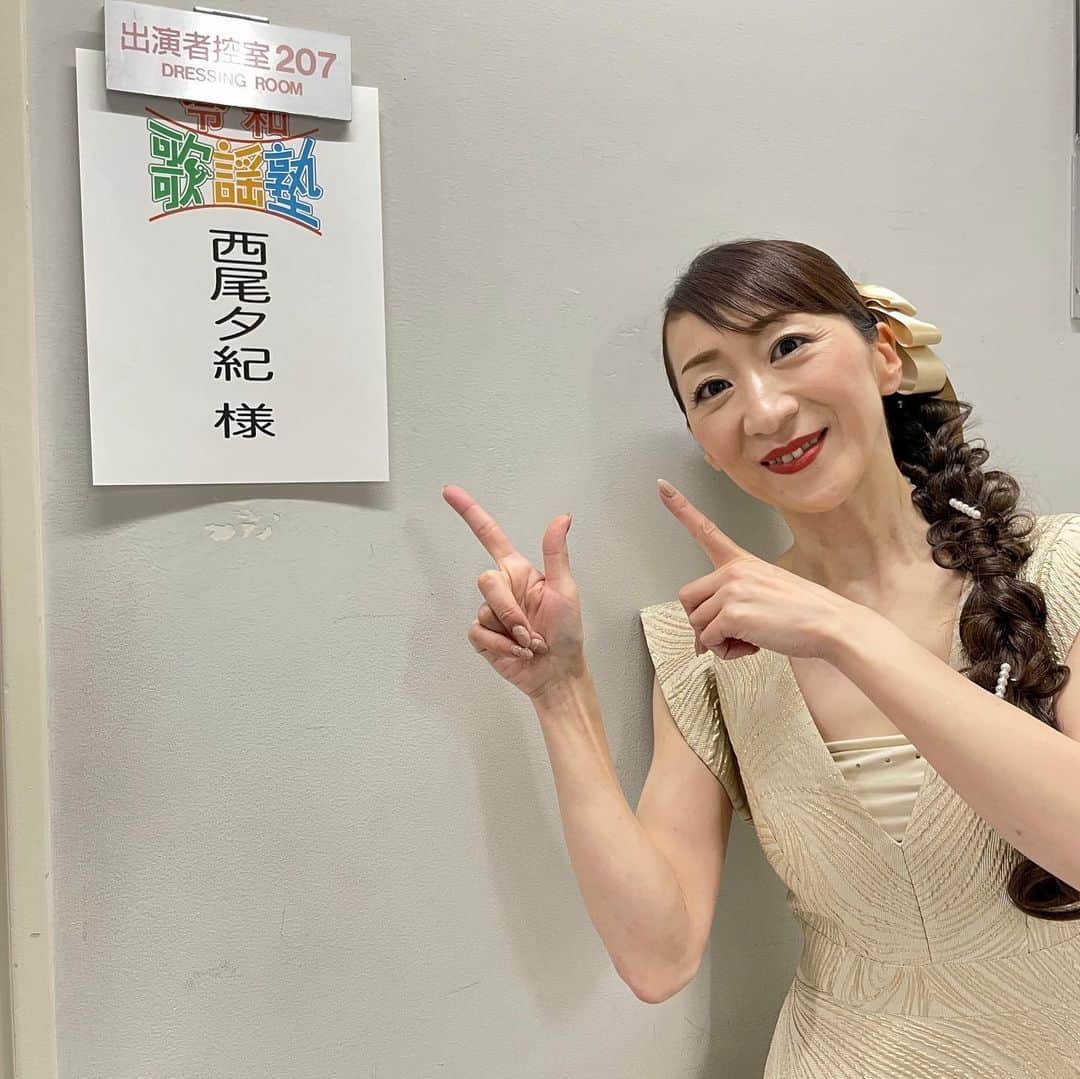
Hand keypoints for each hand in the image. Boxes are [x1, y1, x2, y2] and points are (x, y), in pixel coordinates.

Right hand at [442, 485, 586, 699]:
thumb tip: (562, 517)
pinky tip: (515, 652)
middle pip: (486, 581)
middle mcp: (503, 588)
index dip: (469, 512)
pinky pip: (478, 633)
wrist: (557, 672)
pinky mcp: (483, 636)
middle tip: (530, 630)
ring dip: (510, 632)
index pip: (489, 535)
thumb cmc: (567, 631)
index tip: (449, 492)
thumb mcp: (565, 589)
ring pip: (484, 611)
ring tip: (528, 643)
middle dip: (508, 608)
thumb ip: (556, 554)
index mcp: (519, 571)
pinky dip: (499, 646)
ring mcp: (491, 613)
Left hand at [657, 479, 856, 661]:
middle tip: (726, 634)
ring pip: (696, 623)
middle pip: (688, 598)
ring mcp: (731, 591)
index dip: (680, 508)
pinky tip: (751, 646)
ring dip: (716, 641)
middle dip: (701, 621)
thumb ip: (735, 602)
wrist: (831, 624)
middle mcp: (733, 572)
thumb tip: (707, 636)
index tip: (662, 487)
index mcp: (741, 562)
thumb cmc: (805, 612)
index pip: (705, 530)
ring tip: (747, 640)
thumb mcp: (769, 590)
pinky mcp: (732, 615)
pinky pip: (709, 640)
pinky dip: (725, 651)